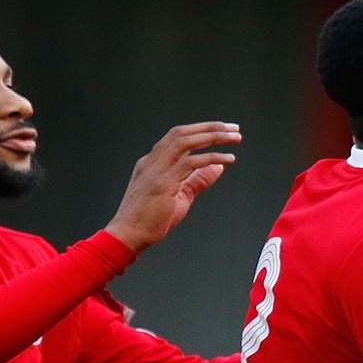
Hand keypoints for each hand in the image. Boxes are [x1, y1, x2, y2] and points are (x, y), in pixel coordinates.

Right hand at [105, 122, 241, 251]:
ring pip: (185, 142)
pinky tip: (227, 160)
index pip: (177, 136)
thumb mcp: (180, 195)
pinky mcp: (163, 184)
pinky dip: (211, 158)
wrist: (128, 235)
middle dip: (210, 127)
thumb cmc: (150, 219)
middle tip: (233, 128)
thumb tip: (219, 166)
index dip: (201, 129)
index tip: (222, 129)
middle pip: (182, 133)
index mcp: (152, 162)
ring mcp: (156, 171)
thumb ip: (198, 179)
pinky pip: (190, 163)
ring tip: (234, 138)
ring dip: (212, 137)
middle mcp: (152, 162)